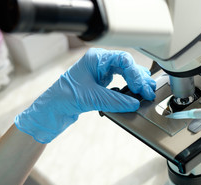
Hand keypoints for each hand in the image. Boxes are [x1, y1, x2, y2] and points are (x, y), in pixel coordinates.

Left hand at [15, 48, 155, 143]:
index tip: (141, 87)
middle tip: (149, 92)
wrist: (52, 109)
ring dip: (137, 83)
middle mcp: (100, 63)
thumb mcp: (92, 98)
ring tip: (147, 92)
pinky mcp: (103, 84)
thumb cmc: (64, 97)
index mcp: (96, 59)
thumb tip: (135, 103)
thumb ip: (116, 100)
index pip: (123, 60)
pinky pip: (121, 83)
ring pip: (126, 74)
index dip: (135, 73)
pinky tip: (137, 94)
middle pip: (127, 66)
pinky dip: (130, 89)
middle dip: (139, 79)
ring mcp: (102, 73)